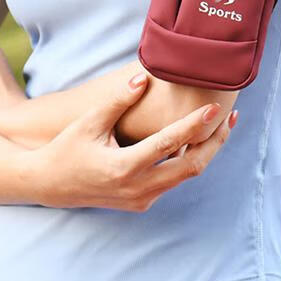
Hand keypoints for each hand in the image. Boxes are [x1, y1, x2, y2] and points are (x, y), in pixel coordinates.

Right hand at [28, 71, 238, 210]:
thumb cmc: (68, 148)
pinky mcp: (143, 203)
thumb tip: (144, 77)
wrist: (50, 185)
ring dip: (206, 151)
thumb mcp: (89, 122)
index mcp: (122, 168)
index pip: (169, 144)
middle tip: (230, 116)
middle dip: (214, 142)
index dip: (194, 126)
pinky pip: (174, 180)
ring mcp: (142, 199)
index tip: (215, 109)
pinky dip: (189, 160)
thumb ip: (118, 101)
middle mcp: (137, 189)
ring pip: (186, 175)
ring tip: (221, 124)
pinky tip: (198, 139)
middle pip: (191, 167)